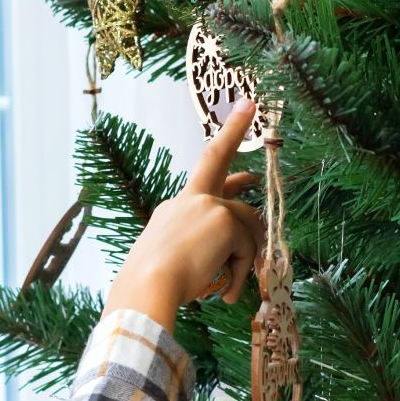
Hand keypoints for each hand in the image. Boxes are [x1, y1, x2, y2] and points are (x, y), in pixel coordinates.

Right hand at [102, 101, 263, 333]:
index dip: (228, 136)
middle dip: (237, 153)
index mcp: (174, 208)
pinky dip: (241, 272)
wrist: (147, 287)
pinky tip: (225, 292)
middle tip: (252, 150)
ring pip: (247, 225)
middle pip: (225, 178)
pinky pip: (247, 247)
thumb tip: (226, 255)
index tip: (245, 109)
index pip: (204, 169)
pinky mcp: (224, 220)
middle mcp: (190, 199)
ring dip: (245, 257)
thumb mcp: (174, 260)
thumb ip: (199, 249)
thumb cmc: (152, 285)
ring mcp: (208, 205)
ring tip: (228, 286)